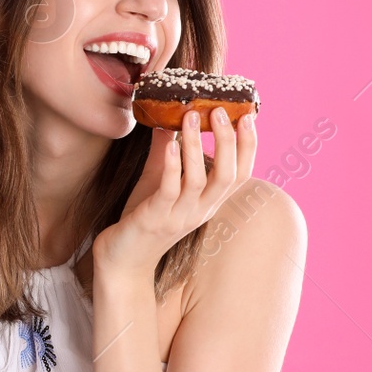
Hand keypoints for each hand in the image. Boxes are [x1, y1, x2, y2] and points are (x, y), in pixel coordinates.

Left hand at [92, 107, 257, 277]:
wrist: (122, 261)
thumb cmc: (143, 220)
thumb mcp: (158, 182)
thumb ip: (166, 153)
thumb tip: (168, 120)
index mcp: (208, 202)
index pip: (240, 174)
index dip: (248, 145)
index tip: (248, 116)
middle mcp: (200, 210)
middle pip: (228, 175)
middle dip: (229, 141)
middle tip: (220, 110)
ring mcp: (179, 216)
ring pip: (199, 180)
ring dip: (196, 146)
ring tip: (190, 116)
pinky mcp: (155, 219)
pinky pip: (169, 190)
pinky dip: (172, 165)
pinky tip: (169, 144)